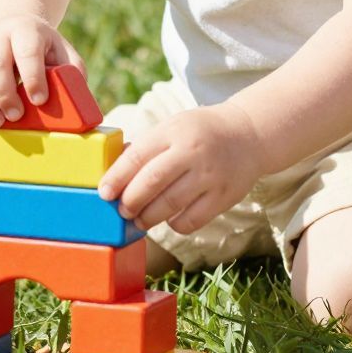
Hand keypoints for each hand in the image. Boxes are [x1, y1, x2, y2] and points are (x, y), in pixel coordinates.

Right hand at [0, 16, 85, 127]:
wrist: (10, 27)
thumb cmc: (40, 48)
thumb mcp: (61, 50)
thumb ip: (72, 72)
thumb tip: (76, 101)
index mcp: (26, 30)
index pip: (27, 51)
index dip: (33, 76)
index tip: (39, 100)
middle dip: (5, 95)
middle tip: (17, 116)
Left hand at [98, 103, 263, 234]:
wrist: (248, 135)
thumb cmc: (199, 133)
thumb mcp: (172, 128)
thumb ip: (145, 148)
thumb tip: (112, 174)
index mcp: (174, 131)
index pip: (138, 156)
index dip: (116, 177)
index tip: (104, 193)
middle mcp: (193, 152)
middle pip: (152, 182)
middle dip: (130, 201)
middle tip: (122, 210)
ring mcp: (210, 175)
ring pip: (171, 205)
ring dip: (148, 218)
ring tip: (139, 220)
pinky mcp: (224, 197)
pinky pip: (192, 220)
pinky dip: (175, 224)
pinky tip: (169, 219)